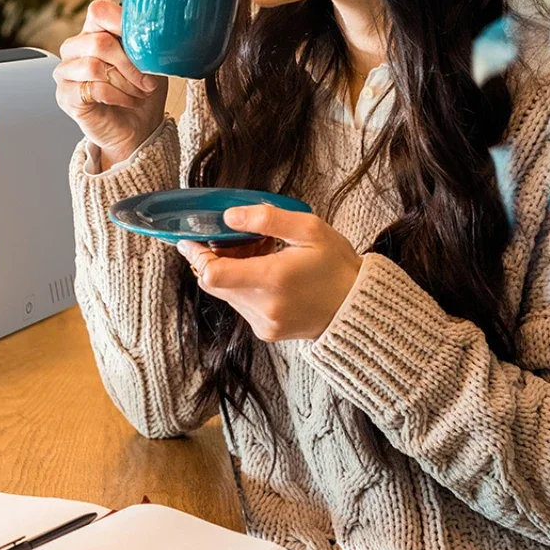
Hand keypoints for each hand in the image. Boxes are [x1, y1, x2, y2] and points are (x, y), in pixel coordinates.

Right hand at [53, 0, 168, 162]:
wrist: (137, 129)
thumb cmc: (141, 94)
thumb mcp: (151, 63)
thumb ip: (147, 45)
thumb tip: (155, 34)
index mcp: (94, 32)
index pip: (99, 11)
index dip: (121, 22)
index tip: (143, 41)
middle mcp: (75, 49)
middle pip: (99, 42)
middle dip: (130, 64)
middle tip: (147, 81)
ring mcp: (66, 72)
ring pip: (95, 66)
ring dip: (125, 82)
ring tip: (138, 93)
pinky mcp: (65, 96)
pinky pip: (93, 89)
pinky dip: (118, 96)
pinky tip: (127, 101)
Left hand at [177, 205, 363, 340]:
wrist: (359, 308)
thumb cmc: (337, 265)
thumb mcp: (309, 229)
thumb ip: (266, 219)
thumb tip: (229, 217)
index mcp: (274, 279)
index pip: (213, 274)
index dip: (196, 255)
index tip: (190, 239)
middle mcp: (264, 307)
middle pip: (213, 283)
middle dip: (213, 258)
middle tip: (235, 238)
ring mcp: (264, 323)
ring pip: (225, 293)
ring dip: (230, 271)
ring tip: (260, 253)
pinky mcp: (266, 332)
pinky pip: (240, 304)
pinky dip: (243, 285)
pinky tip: (266, 272)